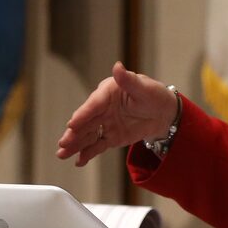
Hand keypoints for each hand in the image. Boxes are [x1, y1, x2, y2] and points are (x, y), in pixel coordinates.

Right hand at [56, 62, 177, 166]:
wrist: (164, 114)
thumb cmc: (154, 95)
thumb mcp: (144, 88)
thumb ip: (129, 80)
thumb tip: (118, 66)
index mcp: (107, 93)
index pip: (93, 104)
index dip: (83, 114)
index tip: (72, 124)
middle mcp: (102, 108)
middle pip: (85, 122)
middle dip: (74, 133)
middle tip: (64, 143)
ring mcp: (105, 123)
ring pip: (88, 135)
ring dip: (75, 145)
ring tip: (63, 154)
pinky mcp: (110, 137)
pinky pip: (97, 146)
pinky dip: (88, 153)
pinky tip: (79, 161)